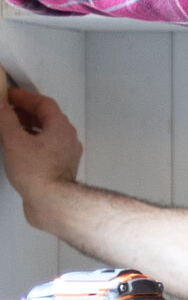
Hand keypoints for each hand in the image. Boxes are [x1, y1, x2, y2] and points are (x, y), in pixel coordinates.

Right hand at [0, 83, 82, 210]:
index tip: (10, 96)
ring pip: (47, 135)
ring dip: (29, 129)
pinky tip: (20, 151)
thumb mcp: (14, 141)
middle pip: (48, 118)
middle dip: (27, 112)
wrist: (52, 203)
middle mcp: (68, 139)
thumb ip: (7, 120)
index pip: (44, 103)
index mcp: (60, 127)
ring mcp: (66, 155)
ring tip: (11, 130)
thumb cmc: (36, 172)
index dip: (25, 97)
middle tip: (8, 111)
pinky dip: (33, 144)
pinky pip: (47, 149)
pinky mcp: (61, 169)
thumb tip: (2, 106)